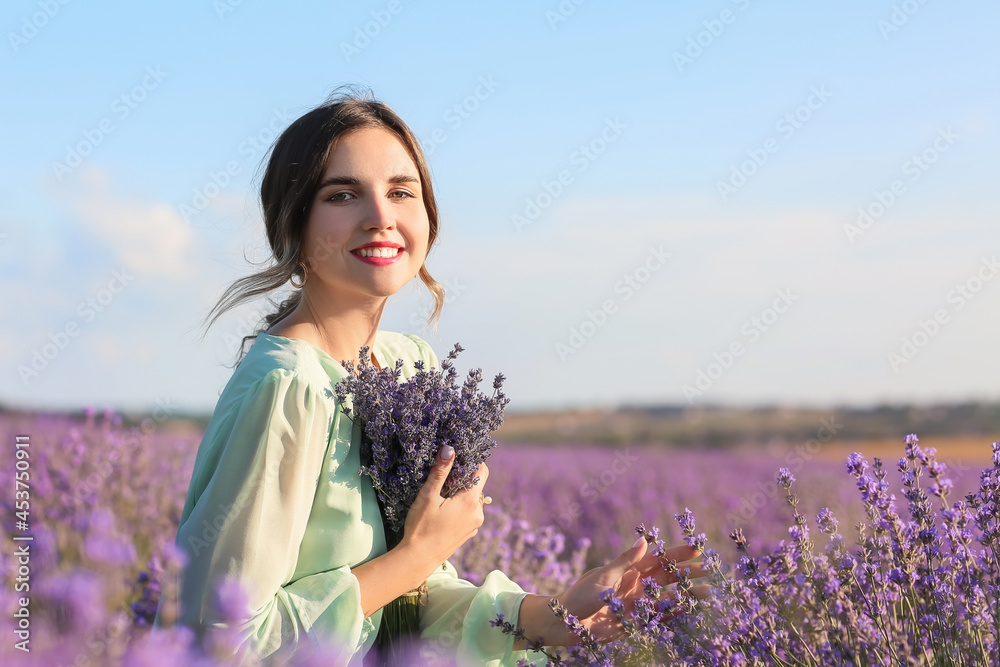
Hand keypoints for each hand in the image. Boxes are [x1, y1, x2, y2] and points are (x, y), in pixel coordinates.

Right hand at [398, 446, 489, 572]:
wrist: (418, 559)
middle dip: (464, 478)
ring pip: (473, 499)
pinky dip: (461, 507)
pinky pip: (470, 512)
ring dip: (462, 493)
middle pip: (477, 485)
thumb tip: (449, 449)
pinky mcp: (469, 533)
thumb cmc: (421, 527)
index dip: (472, 461)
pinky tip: (444, 511)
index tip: (458, 457)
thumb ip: (440, 471)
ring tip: (442, 495)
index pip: (482, 471)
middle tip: (444, 477)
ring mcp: (475, 525)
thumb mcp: (428, 496)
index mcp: (470, 501)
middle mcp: (478, 513)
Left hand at [520, 538, 709, 646]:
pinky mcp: (636, 621)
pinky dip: (675, 612)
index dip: (677, 553)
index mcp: (628, 569)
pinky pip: (660, 616)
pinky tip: (690, 609)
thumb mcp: (603, 575)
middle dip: (687, 572)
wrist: (566, 622)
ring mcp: (638, 603)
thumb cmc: (580, 594)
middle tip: (708, 569)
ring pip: (668, 596)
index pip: (658, 558)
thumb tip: (645, 541)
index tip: (696, 548)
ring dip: (686, 594)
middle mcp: (636, 584)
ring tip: (707, 591)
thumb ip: (626, 561)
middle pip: (667, 577)